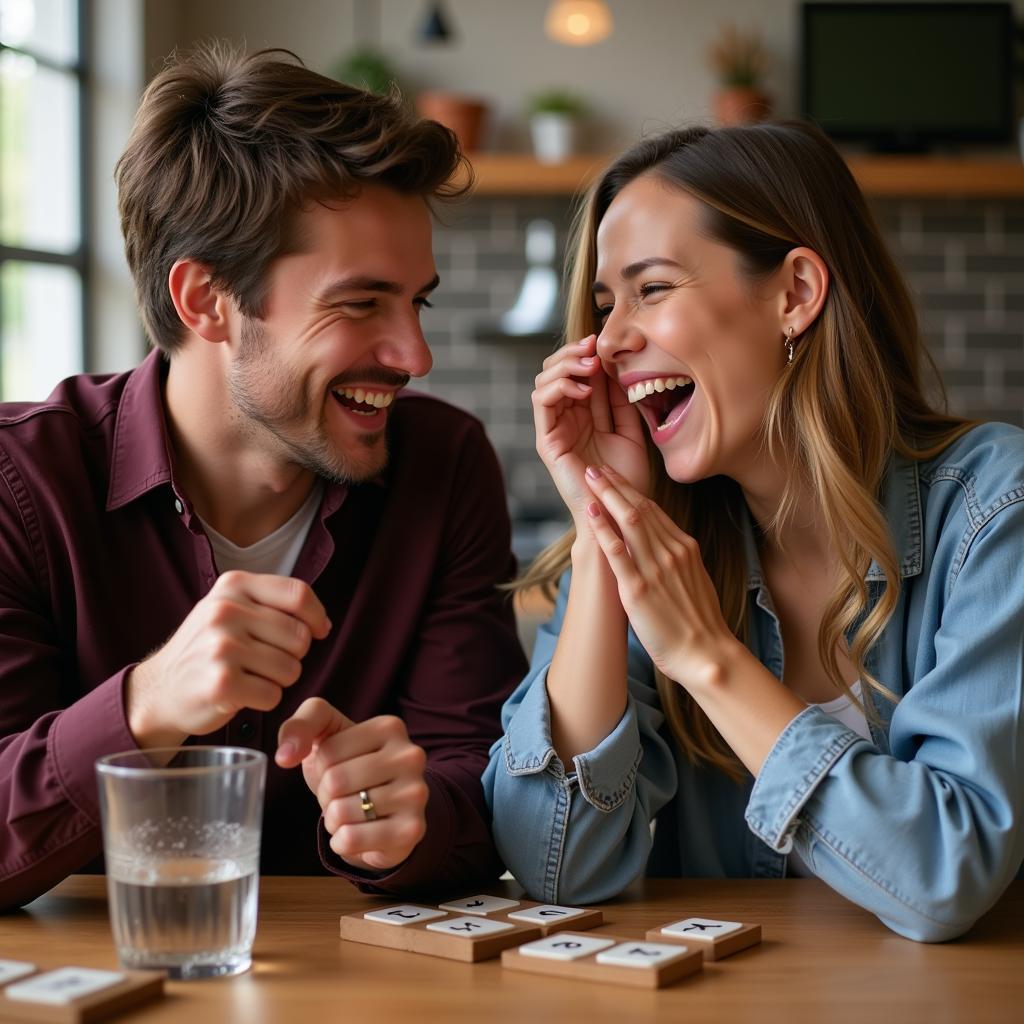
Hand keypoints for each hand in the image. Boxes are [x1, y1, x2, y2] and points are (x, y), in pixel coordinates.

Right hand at [126, 570, 330, 748]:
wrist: (159, 689)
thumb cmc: (207, 648)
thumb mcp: (231, 607)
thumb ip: (273, 604)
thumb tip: (322, 624)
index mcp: (234, 586)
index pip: (299, 594)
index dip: (317, 616)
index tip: (319, 631)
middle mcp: (226, 611)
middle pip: (300, 637)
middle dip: (293, 655)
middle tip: (264, 661)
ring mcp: (222, 647)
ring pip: (291, 669)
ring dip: (278, 680)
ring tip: (250, 676)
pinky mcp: (221, 683)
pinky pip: (273, 695)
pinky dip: (264, 700)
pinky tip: (241, 693)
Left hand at [275, 698, 428, 871]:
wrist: (384, 810)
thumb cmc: (350, 766)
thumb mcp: (324, 734)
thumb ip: (298, 726)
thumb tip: (284, 756)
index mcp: (391, 727)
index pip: (328, 752)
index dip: (322, 766)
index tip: (341, 767)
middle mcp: (411, 756)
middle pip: (335, 781)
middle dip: (327, 795)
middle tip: (345, 794)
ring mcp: (416, 794)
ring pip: (341, 812)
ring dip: (334, 819)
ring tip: (354, 813)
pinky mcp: (411, 830)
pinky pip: (351, 839)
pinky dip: (342, 842)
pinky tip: (359, 833)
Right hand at [532, 334, 648, 524]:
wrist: (619, 513)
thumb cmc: (627, 480)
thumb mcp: (631, 431)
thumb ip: (620, 401)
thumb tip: (613, 365)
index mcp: (584, 416)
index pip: (576, 373)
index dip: (586, 353)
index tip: (604, 341)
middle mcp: (566, 419)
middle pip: (555, 371)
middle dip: (572, 353)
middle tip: (594, 347)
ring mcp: (554, 429)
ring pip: (544, 381)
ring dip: (564, 365)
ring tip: (589, 365)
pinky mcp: (546, 441)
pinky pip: (541, 402)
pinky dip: (560, 387)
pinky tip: (584, 389)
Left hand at [583, 465, 739, 686]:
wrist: (706, 654)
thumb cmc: (699, 624)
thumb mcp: (694, 580)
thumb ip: (677, 561)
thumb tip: (662, 549)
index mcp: (685, 548)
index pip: (655, 510)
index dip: (632, 491)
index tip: (615, 477)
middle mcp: (671, 551)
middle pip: (640, 508)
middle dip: (616, 484)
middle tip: (596, 468)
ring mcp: (655, 568)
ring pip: (630, 520)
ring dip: (607, 495)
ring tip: (590, 477)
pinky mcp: (639, 589)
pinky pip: (618, 552)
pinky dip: (603, 528)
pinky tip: (590, 512)